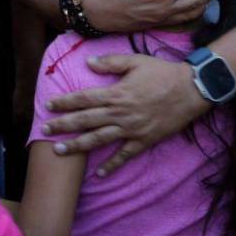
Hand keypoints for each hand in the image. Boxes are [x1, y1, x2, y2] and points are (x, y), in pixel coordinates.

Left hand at [41, 54, 210, 173]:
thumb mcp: (136, 61)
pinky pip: (124, 156)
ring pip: (99, 140)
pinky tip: (99, 174)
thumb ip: (111, 62)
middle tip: (44, 130)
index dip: (65, 102)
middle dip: (63, 125)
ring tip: (59, 151)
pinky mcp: (143, 140)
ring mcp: (131, 129)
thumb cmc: (163, 73)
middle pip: (86, 121)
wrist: (191, 90)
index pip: (84, 99)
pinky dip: (111, 166)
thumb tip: (88, 62)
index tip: (49, 105)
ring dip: (77, 146)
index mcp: (116, 93)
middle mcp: (120, 113)